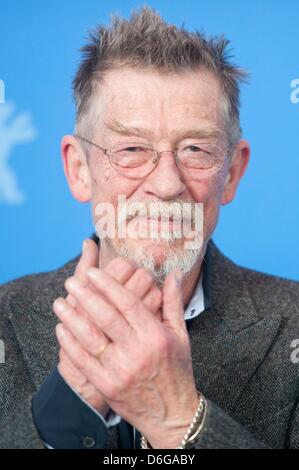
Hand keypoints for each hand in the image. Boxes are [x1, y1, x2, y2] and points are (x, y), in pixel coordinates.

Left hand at [56, 264, 197, 447]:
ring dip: (71, 317)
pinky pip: (83, 361)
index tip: (92, 272)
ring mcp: (120, 370)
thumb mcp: (181, 335)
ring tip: (59, 302)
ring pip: (90, 338)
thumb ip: (173, 303)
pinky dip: (69, 343)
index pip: (128, 303)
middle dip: (85, 296)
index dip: (108, 285)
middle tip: (70, 282)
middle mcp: (137, 351)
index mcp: (155, 335)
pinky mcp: (107, 386)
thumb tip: (173, 274)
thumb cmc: (176, 369)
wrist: (172, 413)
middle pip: (106, 317)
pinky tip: (62, 329)